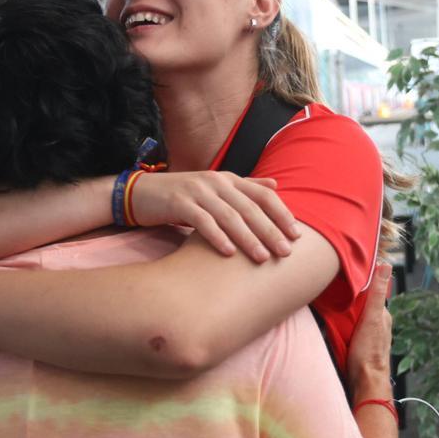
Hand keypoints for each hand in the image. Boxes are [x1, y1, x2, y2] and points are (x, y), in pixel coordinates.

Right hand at [129, 171, 300, 262]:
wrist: (142, 194)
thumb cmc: (183, 196)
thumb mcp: (215, 189)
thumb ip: (244, 188)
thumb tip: (276, 185)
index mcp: (228, 179)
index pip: (263, 194)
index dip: (281, 214)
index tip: (296, 235)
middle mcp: (216, 182)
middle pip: (250, 208)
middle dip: (270, 231)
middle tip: (285, 253)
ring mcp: (197, 191)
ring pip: (229, 216)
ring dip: (248, 238)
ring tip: (262, 258)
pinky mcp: (179, 202)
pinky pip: (202, 221)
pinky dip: (217, 237)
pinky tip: (229, 254)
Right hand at [346, 262, 394, 404]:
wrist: (365, 381)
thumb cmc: (369, 352)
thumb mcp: (372, 318)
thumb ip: (377, 293)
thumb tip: (386, 266)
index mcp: (382, 315)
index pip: (372, 291)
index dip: (361, 281)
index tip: (347, 270)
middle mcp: (376, 323)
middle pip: (362, 304)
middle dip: (351, 295)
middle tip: (333, 283)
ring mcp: (367, 334)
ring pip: (355, 315)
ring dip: (345, 308)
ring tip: (330, 298)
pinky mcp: (357, 343)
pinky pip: (349, 327)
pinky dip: (343, 321)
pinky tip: (333, 320)